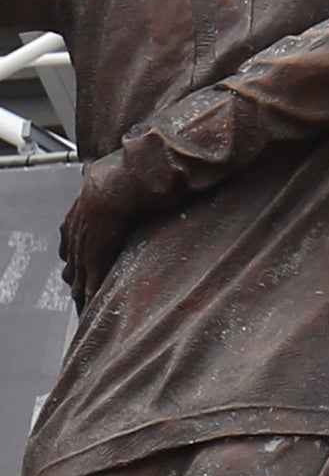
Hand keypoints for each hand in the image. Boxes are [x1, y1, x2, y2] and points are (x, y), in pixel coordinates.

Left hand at [59, 141, 161, 304]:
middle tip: (79, 289)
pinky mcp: (94, 263)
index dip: (74, 257)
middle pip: (69, 267)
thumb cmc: (111, 182)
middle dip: (75, 278)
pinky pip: (89, 286)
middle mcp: (72, 239)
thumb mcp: (94, 180)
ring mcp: (81, 253)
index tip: (77, 264)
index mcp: (72, 222)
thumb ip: (93, 179)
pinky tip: (92, 307)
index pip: (69, 247)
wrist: (111, 190)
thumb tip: (92, 168)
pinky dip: (90, 298)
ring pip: (76, 280)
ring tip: (85, 303)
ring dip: (81, 291)